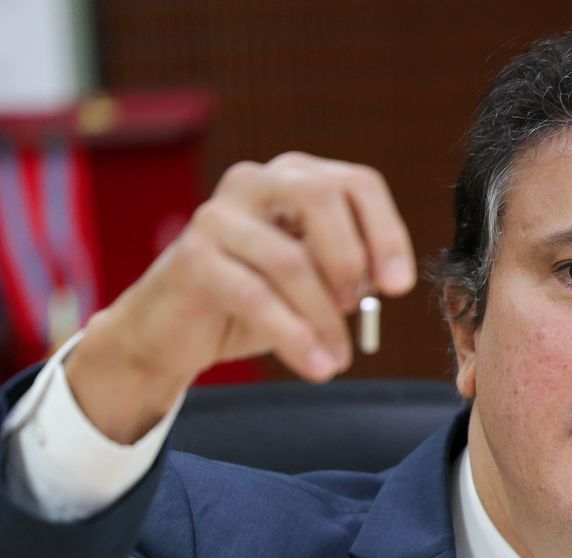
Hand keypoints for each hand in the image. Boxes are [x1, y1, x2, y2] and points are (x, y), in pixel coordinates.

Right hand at [65, 153, 415, 442]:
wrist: (171, 331)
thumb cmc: (250, 300)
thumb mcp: (312, 281)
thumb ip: (347, 269)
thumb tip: (386, 279)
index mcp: (294, 177)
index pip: (356, 183)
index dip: (386, 232)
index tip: (400, 286)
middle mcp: (255, 182)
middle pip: (320, 194)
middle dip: (351, 256)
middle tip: (361, 306)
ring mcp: (219, 215)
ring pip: (289, 259)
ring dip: (323, 317)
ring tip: (339, 358)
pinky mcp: (192, 256)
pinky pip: (255, 296)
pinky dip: (294, 336)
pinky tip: (317, 365)